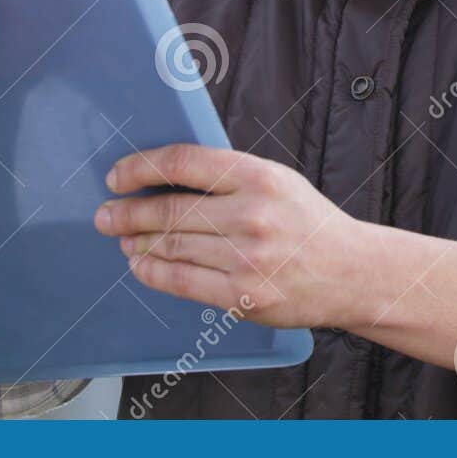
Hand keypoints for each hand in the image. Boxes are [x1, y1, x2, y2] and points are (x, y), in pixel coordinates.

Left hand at [93, 144, 368, 329]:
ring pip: (171, 246)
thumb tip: (162, 179)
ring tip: (122, 238)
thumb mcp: (276, 181)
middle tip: (105, 213)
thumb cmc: (307, 223)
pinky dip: (153, 271)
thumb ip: (226, 177)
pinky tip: (140, 264)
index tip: (117, 176)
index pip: (182, 162)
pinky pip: (181, 281)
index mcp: (258, 176)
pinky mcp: (243, 295)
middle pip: (169, 209)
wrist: (352, 272)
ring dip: (137, 242)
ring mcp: (247, 258)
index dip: (140, 167)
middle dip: (126, 212)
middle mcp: (251, 214)